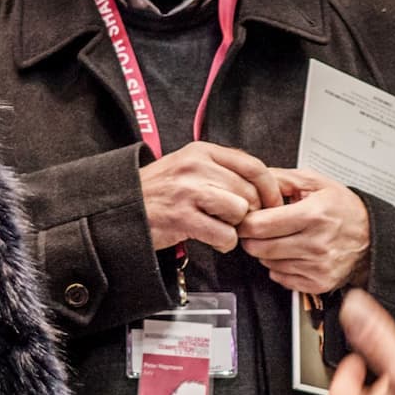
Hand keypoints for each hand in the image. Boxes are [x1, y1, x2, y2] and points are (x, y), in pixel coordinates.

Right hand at [139, 142, 282, 251]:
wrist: (122, 206)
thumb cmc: (159, 190)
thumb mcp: (189, 166)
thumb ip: (222, 169)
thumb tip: (262, 184)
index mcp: (202, 151)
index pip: (253, 166)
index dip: (269, 188)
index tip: (273, 202)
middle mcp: (196, 167)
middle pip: (249, 191)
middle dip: (250, 211)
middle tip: (239, 221)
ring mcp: (188, 192)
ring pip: (239, 211)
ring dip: (235, 226)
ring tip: (220, 226)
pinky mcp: (182, 218)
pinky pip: (224, 235)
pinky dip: (224, 243)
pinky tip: (213, 239)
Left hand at [237, 168, 369, 292]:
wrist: (372, 237)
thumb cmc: (344, 208)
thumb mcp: (316, 182)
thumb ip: (282, 179)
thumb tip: (253, 182)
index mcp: (313, 215)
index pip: (259, 226)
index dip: (246, 221)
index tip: (247, 217)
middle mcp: (315, 244)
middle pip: (258, 247)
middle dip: (252, 237)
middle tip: (260, 228)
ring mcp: (317, 267)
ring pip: (267, 263)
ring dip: (267, 251)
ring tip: (282, 238)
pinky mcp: (318, 283)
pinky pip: (280, 278)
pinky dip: (279, 266)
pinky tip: (291, 253)